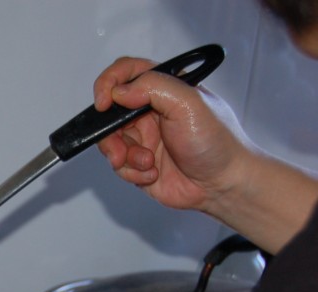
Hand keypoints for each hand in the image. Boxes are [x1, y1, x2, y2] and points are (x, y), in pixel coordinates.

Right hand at [93, 56, 252, 213]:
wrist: (223, 184)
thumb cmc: (217, 142)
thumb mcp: (189, 103)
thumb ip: (153, 87)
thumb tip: (119, 91)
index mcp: (164, 89)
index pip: (126, 72)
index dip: (108, 83)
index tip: (104, 103)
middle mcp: (150, 111)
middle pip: (110, 113)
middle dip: (109, 133)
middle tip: (119, 148)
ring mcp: (144, 138)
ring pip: (110, 142)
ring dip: (124, 156)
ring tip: (146, 163)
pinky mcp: (138, 163)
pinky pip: (118, 166)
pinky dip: (131, 172)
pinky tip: (153, 173)